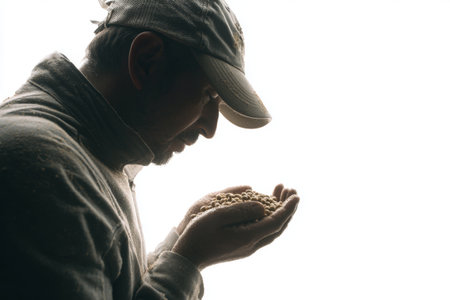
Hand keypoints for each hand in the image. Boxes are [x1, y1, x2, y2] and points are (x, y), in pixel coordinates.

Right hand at [172, 184, 299, 269]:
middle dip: (287, 207)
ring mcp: (248, 247)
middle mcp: (252, 244)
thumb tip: (263, 206)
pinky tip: (265, 207)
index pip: (276, 221)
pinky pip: (263, 231)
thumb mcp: (216, 216)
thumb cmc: (198, 234)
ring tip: (279, 193)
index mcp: (248, 236)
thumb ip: (240, 210)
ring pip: (271, 229)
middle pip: (278, 226)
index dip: (288, 207)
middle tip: (290, 189)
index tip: (295, 194)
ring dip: (279, 212)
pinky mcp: (243, 246)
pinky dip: (269, 217)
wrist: (188, 257)